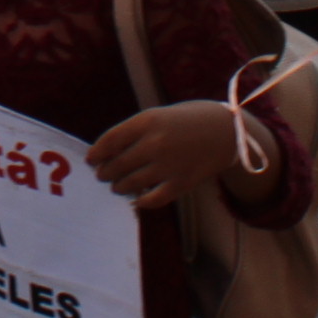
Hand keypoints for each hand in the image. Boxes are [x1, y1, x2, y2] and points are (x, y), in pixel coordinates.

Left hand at [86, 100, 246, 208]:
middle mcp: (155, 142)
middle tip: (102, 175)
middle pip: (117, 164)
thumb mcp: (158, 115)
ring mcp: (168, 165)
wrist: (226, 131)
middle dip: (105, 173)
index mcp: (147, 120)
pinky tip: (137, 199)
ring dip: (119, 187)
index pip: (110, 140)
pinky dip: (141, 201)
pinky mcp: (181, 183)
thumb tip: (108, 153)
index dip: (96, 153)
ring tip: (117, 186)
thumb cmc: (187, 120)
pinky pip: (153, 199)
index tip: (90, 160)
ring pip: (131, 183)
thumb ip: (135, 132)